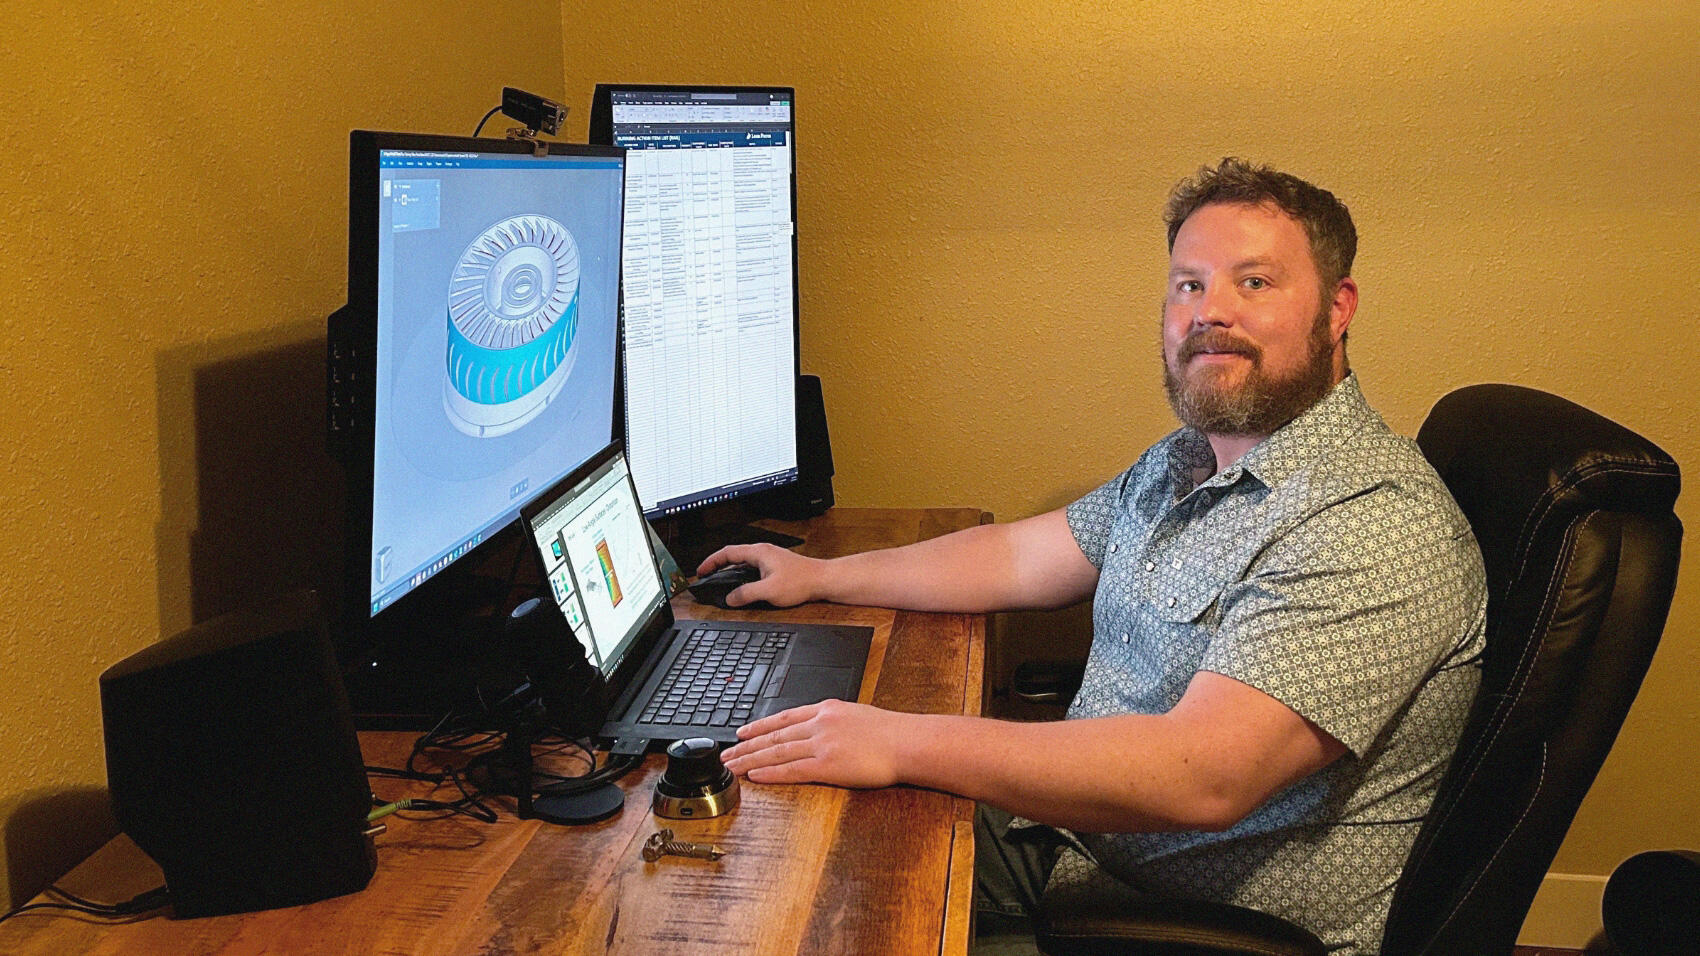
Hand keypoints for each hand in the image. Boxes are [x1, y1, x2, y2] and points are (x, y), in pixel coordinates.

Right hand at [696, 543, 826, 608]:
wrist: (822, 580)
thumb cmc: (801, 581)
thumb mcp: (768, 591)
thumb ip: (746, 594)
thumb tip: (730, 598)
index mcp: (759, 553)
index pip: (727, 553)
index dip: (711, 562)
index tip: (701, 571)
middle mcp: (763, 552)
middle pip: (733, 556)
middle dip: (717, 566)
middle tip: (707, 576)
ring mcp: (770, 559)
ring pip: (743, 563)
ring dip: (730, 571)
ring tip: (720, 582)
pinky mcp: (776, 567)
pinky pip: (752, 569)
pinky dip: (742, 576)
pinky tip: (743, 586)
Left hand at [720, 699, 905, 787]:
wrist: (907, 742)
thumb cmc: (890, 733)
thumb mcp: (857, 714)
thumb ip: (834, 721)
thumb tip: (821, 729)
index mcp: (826, 709)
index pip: (784, 717)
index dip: (759, 725)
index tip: (742, 731)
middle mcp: (819, 724)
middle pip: (774, 735)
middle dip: (747, 745)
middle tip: (727, 752)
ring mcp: (822, 744)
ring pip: (776, 752)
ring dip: (750, 759)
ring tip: (732, 766)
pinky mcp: (827, 766)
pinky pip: (791, 770)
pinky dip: (770, 773)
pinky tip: (756, 775)